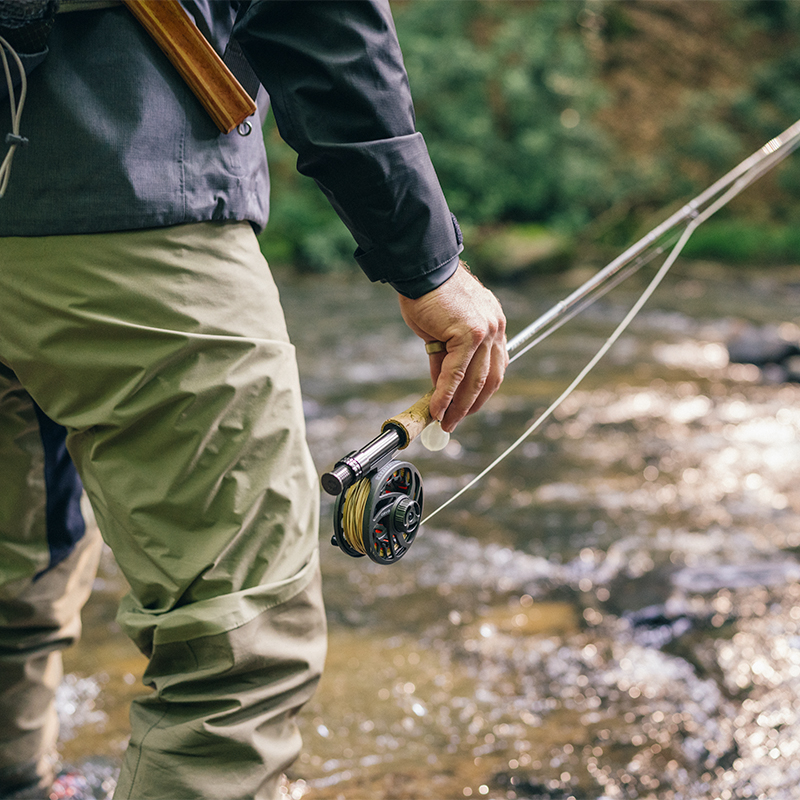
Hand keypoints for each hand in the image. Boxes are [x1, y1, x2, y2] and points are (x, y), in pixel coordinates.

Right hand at [398, 261, 507, 431]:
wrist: (422, 269)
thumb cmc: (428, 295)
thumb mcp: (441, 330)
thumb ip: (447, 358)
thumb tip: (441, 388)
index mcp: (493, 324)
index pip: (493, 367)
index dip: (480, 392)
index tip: (466, 407)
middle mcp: (496, 328)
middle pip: (489, 379)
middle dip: (471, 405)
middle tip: (454, 422)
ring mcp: (486, 331)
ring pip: (475, 381)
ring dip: (459, 406)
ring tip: (445, 422)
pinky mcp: (470, 334)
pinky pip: (456, 374)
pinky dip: (445, 395)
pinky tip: (436, 409)